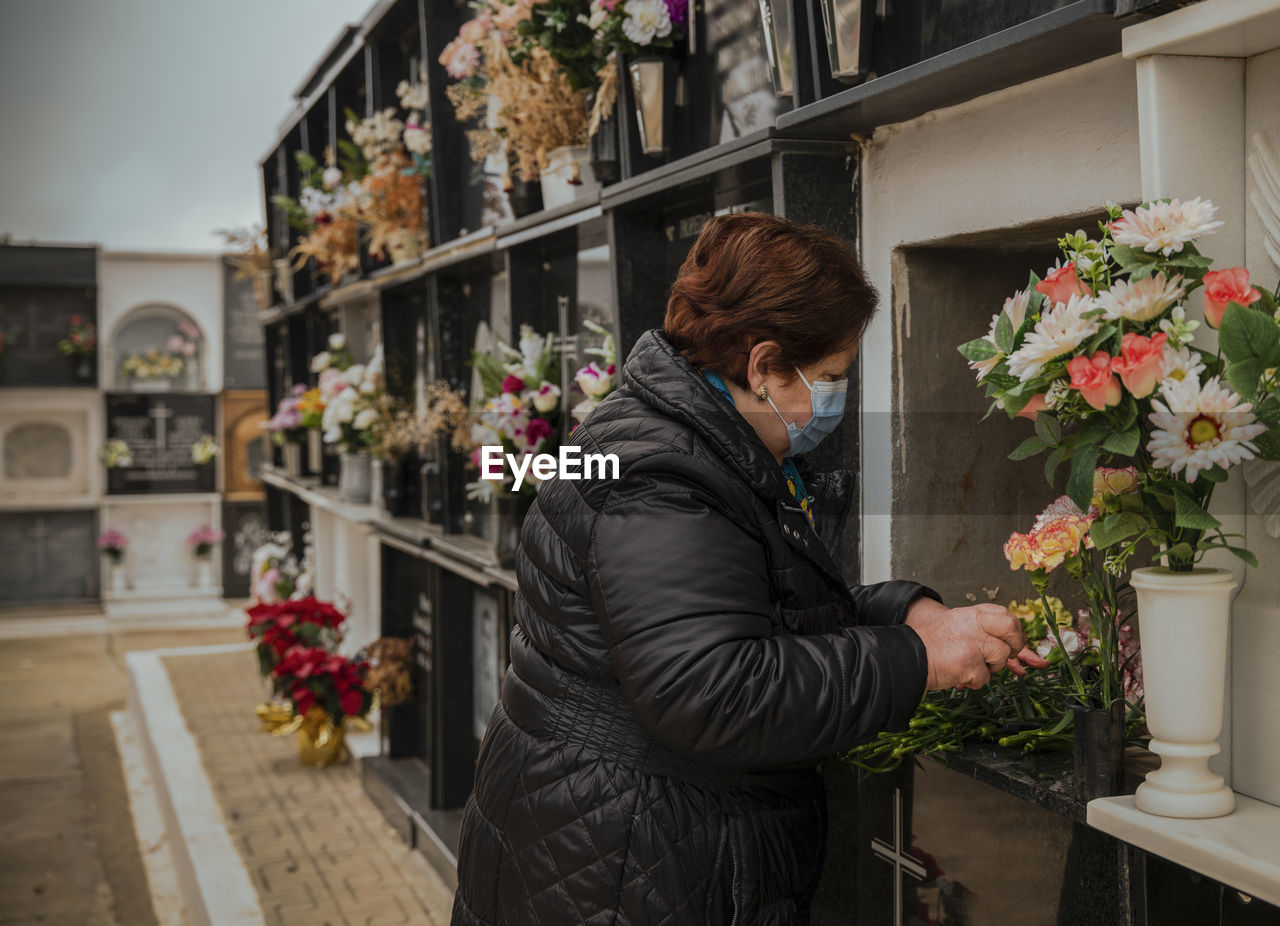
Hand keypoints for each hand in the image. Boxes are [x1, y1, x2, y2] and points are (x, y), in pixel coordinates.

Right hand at [904, 599, 1049, 691]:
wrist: (907, 657)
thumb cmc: (931, 645)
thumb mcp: (957, 626)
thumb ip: (982, 630)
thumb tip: (1016, 649)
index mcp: (970, 614)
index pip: (1005, 614)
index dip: (1014, 629)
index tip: (1013, 640)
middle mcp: (973, 625)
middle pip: (1011, 628)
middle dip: (1016, 644)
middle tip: (1009, 654)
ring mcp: (972, 644)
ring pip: (1002, 657)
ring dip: (991, 668)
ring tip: (972, 667)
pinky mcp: (968, 664)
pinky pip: (985, 678)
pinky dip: (974, 682)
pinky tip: (960, 677)